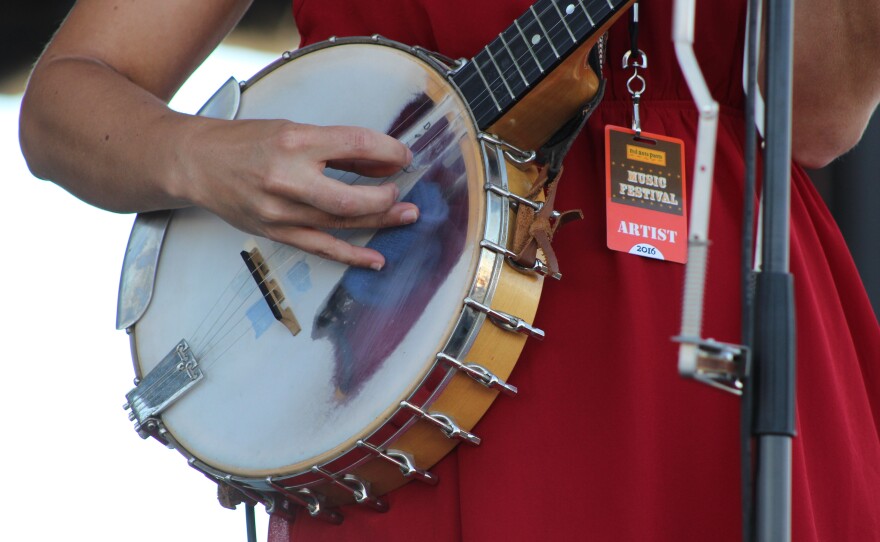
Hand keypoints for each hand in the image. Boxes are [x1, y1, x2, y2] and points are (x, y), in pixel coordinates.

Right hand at [178, 118, 418, 269]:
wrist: (196, 163)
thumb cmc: (244, 143)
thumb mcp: (292, 129)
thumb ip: (334, 146)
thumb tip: (379, 162)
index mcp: (294, 141)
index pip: (356, 146)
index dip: (388, 152)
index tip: (403, 157)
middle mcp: (287, 178)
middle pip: (351, 197)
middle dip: (386, 196)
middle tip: (402, 191)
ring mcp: (280, 211)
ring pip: (341, 224)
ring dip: (380, 221)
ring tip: (406, 216)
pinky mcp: (276, 232)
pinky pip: (321, 248)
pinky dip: (351, 255)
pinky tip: (375, 259)